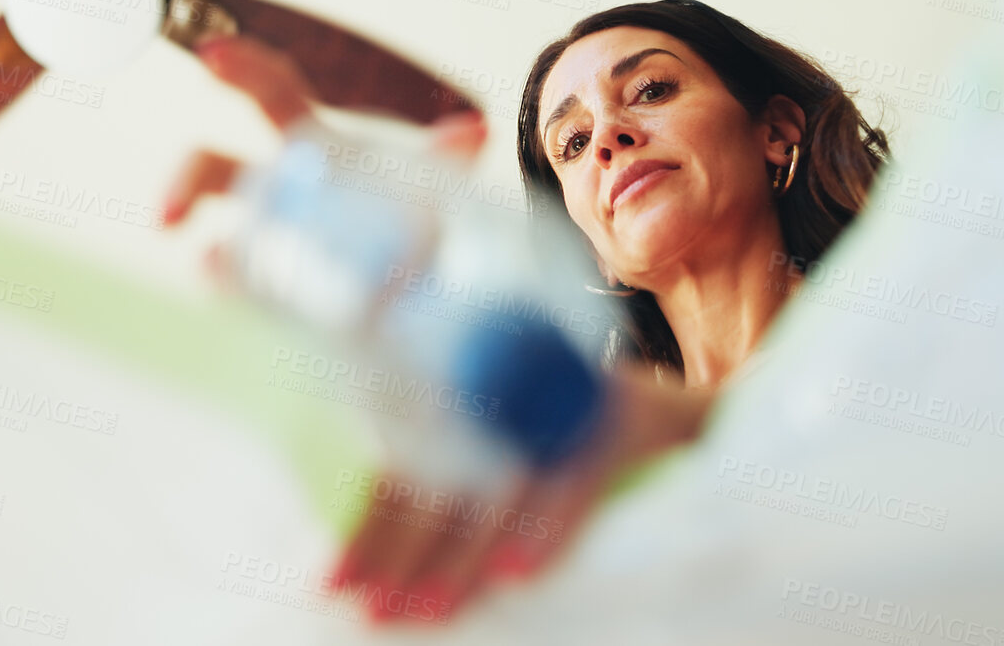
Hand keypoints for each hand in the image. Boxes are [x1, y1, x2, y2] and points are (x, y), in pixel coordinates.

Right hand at [159, 33, 488, 268]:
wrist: (430, 280)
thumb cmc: (416, 211)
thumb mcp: (435, 180)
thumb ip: (443, 158)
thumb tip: (474, 131)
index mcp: (315, 146)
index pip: (270, 92)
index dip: (241, 69)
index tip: (210, 60)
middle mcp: (282, 188)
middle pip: (216, 167)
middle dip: (187, 178)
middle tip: (170, 213)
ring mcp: (272, 242)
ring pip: (220, 235)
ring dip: (212, 260)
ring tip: (209, 269)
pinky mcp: (276, 294)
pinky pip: (244, 288)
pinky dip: (235, 286)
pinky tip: (235, 287)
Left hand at [331, 362, 716, 624]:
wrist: (667, 414)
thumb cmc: (567, 442)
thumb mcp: (505, 446)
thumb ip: (452, 475)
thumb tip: (371, 551)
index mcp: (469, 392)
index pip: (407, 465)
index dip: (369, 527)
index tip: (335, 581)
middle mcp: (507, 391)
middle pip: (445, 481)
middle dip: (407, 554)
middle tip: (376, 611)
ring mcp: (563, 400)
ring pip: (501, 488)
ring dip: (464, 558)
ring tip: (430, 611)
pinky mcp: (620, 419)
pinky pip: (576, 479)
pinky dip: (548, 527)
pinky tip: (516, 573)